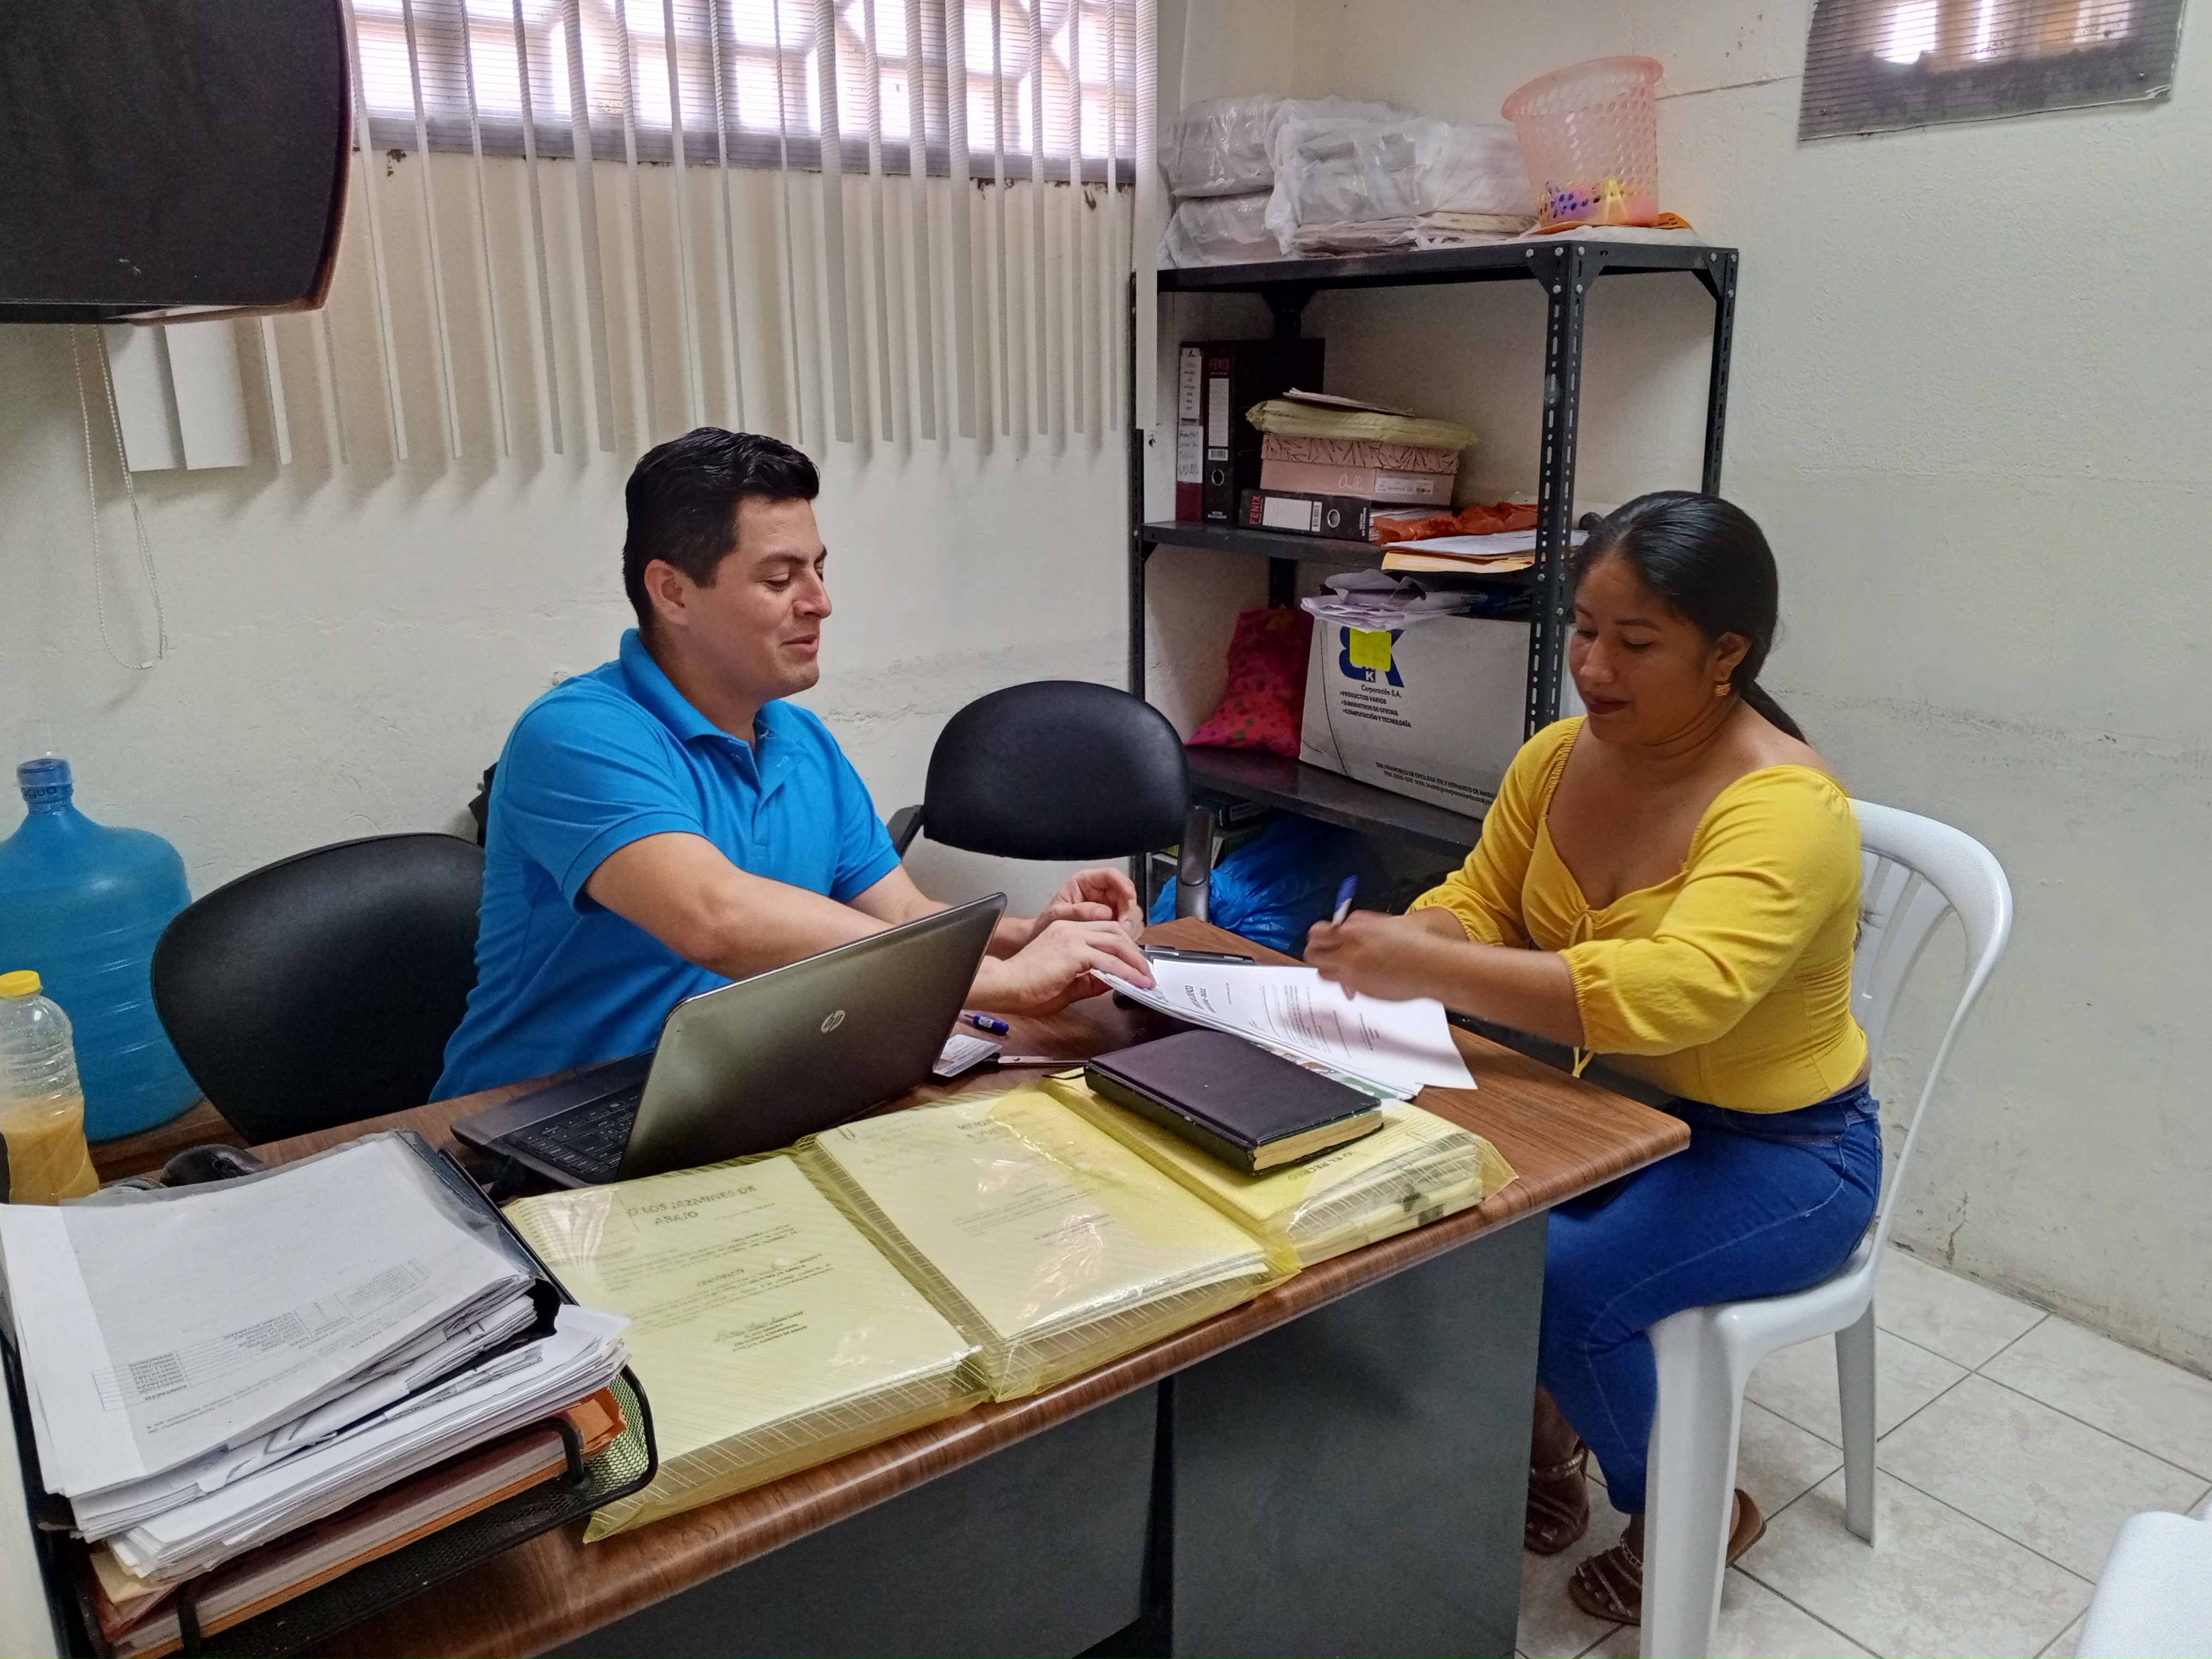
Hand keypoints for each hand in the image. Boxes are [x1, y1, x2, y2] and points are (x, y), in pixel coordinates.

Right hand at [971, 918, 1155, 1016]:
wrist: (1003, 985)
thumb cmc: (1024, 987)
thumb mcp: (1066, 984)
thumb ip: (1090, 981)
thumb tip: (1111, 982)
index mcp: (1065, 933)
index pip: (1104, 933)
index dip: (1123, 949)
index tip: (1134, 966)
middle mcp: (1070, 929)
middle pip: (1115, 933)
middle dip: (1134, 953)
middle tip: (1145, 972)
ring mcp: (1072, 937)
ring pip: (1116, 942)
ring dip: (1135, 961)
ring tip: (1145, 978)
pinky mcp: (1073, 951)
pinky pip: (1108, 961)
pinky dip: (1126, 972)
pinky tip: (1135, 982)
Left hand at [1031, 867, 1144, 939]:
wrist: (1042, 938)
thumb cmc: (1046, 922)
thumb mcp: (1058, 915)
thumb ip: (1079, 912)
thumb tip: (1105, 913)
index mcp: (1086, 881)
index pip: (1111, 875)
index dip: (1123, 884)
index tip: (1129, 897)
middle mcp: (1101, 892)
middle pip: (1126, 895)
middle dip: (1128, 912)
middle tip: (1124, 928)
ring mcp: (1109, 907)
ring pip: (1131, 911)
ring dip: (1130, 925)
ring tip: (1120, 939)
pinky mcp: (1112, 923)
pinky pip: (1128, 926)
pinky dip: (1127, 935)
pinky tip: (1119, 944)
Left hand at [1304, 911, 1453, 1002]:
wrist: (1431, 964)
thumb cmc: (1419, 945)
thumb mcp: (1392, 923)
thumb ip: (1367, 929)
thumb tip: (1354, 936)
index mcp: (1356, 922)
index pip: (1322, 930)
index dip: (1326, 939)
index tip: (1331, 944)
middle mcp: (1347, 940)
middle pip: (1312, 947)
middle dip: (1317, 953)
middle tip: (1327, 959)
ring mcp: (1349, 962)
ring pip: (1319, 968)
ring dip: (1328, 970)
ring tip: (1343, 972)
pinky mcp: (1355, 982)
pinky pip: (1337, 984)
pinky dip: (1342, 984)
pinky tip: (1357, 983)